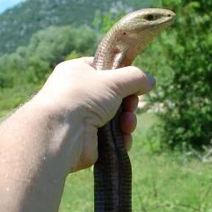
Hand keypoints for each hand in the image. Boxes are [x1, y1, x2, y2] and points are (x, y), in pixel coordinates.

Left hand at [33, 57, 154, 171]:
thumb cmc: (82, 98)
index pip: (103, 69)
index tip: (135, 82)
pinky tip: (123, 139)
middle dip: (128, 103)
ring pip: (117, 118)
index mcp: (77, 73)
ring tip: (127, 125)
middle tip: (131, 106)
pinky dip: (121, 138)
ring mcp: (83, 120)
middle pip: (115, 96)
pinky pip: (113, 138)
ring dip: (127, 121)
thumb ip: (135, 77)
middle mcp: (78, 95)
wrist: (61, 133)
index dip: (121, 75)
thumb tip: (150, 81)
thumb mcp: (114, 80)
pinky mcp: (89, 141)